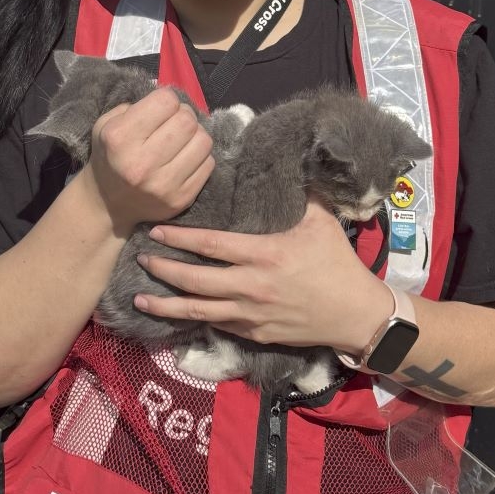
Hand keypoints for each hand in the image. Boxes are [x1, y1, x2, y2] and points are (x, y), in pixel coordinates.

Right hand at [80, 87, 213, 236]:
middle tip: (174, 122)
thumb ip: (135, 106)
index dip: (166, 99)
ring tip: (182, 139)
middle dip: (184, 115)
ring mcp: (164, 185)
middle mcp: (141, 163)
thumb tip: (171, 100)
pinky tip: (185, 158)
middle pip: (187, 120)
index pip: (166, 101)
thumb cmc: (110, 156)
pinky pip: (209, 164)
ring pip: (203, 141)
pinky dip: (200, 156)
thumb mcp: (106, 124)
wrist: (107, 204)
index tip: (161, 108)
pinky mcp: (181, 199)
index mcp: (120, 138)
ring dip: (196, 134)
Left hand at [133, 198, 387, 352]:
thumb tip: (287, 159)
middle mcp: (251, 286)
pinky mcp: (254, 334)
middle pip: (195, 280)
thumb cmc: (337, 263)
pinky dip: (193, 320)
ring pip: (198, 311)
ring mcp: (250, 315)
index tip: (156, 230)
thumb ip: (299, 192)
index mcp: (264, 254)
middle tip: (140, 259)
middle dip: (163, 269)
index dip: (179, 238)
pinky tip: (175, 316)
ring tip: (139, 297)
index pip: (210, 245)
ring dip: (165, 304)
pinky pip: (216, 326)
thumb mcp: (321, 220)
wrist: (355, 313)